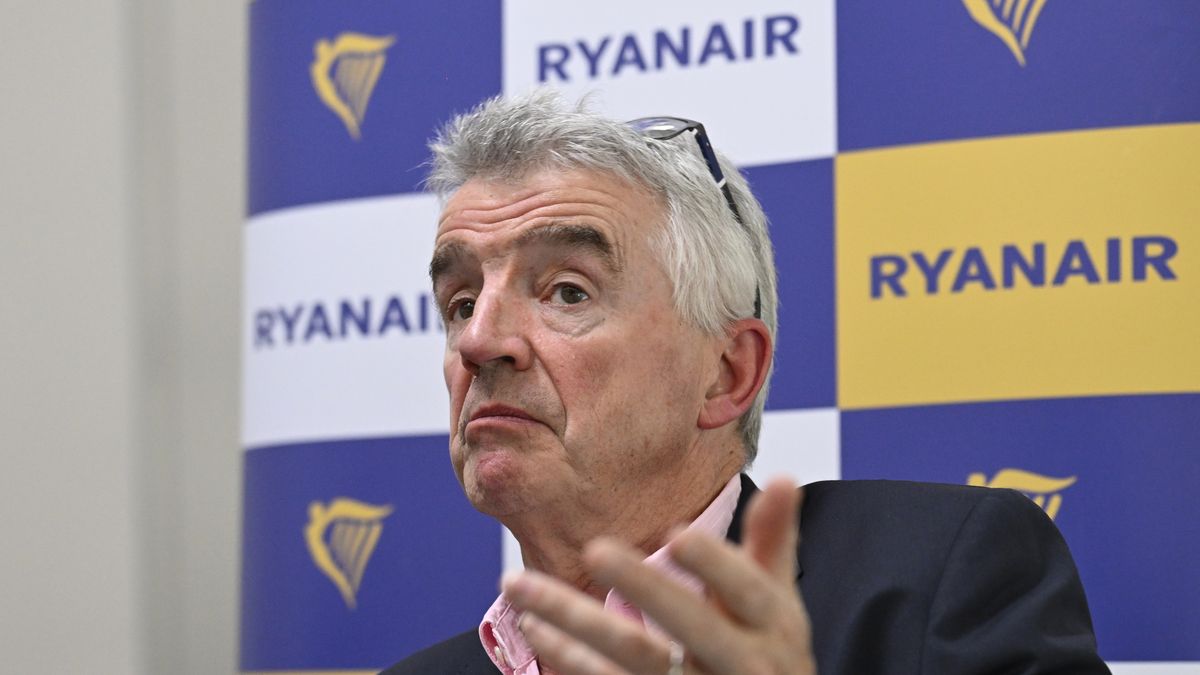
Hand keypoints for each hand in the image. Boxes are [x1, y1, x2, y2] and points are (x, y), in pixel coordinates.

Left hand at [501, 478, 816, 674]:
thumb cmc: (768, 656)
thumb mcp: (778, 605)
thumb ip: (773, 542)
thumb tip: (785, 476)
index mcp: (774, 628)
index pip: (748, 593)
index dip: (718, 567)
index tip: (679, 534)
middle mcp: (741, 665)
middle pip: (690, 627)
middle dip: (645, 588)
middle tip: (595, 549)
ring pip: (634, 656)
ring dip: (575, 621)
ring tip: (520, 584)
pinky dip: (570, 658)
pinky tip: (535, 626)